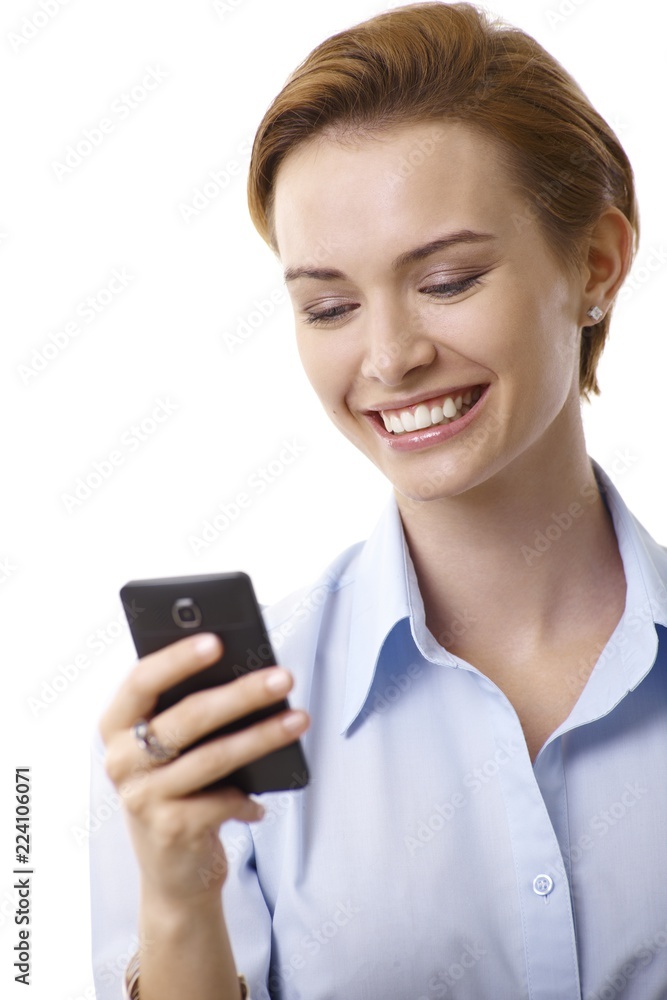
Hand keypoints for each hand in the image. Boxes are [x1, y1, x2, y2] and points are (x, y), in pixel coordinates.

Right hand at [99, 632, 309, 904]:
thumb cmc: (181, 789)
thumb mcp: (175, 748)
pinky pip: (221, 802)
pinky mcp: (168, 830)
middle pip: (188, 717)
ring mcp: (141, 797)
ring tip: (300, 719)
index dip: (177, 658)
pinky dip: (247, 798)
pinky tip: (261, 801)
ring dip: (262, 737)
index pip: (141, 680)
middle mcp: (121, 760)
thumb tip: (249, 671)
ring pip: (213, 757)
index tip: (218, 640)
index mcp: (117, 726)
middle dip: (242, 693)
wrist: (174, 872)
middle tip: (284, 676)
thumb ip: (191, 711)